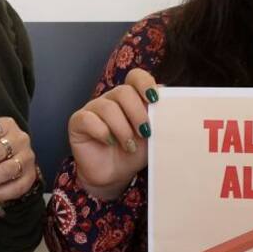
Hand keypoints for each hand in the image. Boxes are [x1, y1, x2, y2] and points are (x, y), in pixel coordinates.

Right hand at [67, 68, 157, 199]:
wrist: (115, 174)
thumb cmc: (135, 152)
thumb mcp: (154, 136)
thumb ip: (162, 119)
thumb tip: (174, 106)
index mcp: (131, 97)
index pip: (136, 76)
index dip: (145, 84)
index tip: (155, 100)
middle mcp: (111, 99)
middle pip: (123, 92)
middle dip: (137, 114)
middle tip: (145, 133)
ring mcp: (93, 109)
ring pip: (107, 107)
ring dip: (122, 129)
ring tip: (129, 146)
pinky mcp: (78, 122)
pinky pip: (88, 119)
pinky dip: (102, 133)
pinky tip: (109, 143)